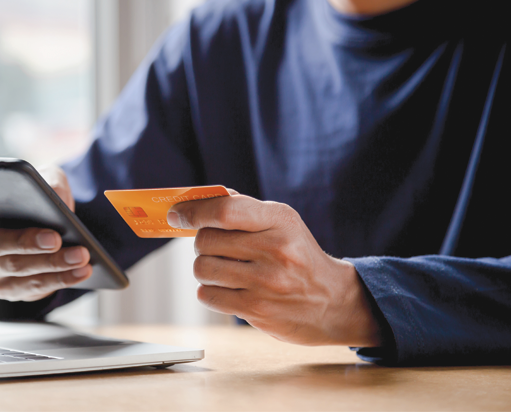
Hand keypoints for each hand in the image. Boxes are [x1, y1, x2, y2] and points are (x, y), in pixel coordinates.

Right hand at [0, 165, 91, 302]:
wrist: (51, 233)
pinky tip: (82, 270)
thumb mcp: (46, 181)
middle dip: (22, 241)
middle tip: (54, 237)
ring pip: (15, 269)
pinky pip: (32, 287)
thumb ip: (48, 179)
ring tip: (81, 255)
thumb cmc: (38, 202)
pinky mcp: (9, 289)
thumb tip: (53, 192)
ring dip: (51, 263)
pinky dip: (60, 279)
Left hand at [168, 193, 381, 346]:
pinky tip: (230, 289)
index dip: (193, 211)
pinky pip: (207, 295)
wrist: (333, 302)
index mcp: (280, 220)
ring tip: (227, 271)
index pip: (225, 211)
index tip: (177, 214)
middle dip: (203, 244)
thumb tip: (195, 202)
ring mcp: (267, 281)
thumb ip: (242, 210)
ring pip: (202, 268)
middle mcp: (276, 249)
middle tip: (218, 249)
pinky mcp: (256, 308)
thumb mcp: (281, 224)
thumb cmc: (297, 257)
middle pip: (205, 240)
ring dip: (206, 269)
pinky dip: (211, 292)